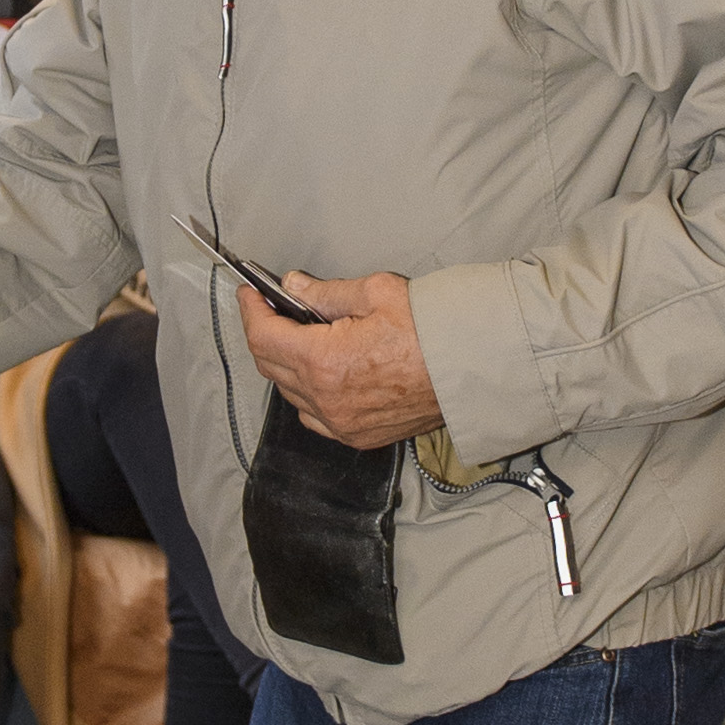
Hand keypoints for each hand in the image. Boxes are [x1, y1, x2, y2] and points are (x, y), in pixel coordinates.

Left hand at [241, 268, 442, 451]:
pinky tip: (320, 374)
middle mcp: (326, 400)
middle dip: (264, 334)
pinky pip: (314, 418)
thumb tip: (294, 287)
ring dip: (286, 365)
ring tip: (299, 338)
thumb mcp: (375, 293)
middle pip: (270, 366)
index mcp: (324, 362)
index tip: (250, 294)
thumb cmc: (433, 330)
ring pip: (290, 394)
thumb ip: (325, 293)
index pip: (263, 337)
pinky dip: (307, 395)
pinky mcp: (359, 437)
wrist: (473, 368)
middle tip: (271, 309)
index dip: (250, 311)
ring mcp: (342, 423)